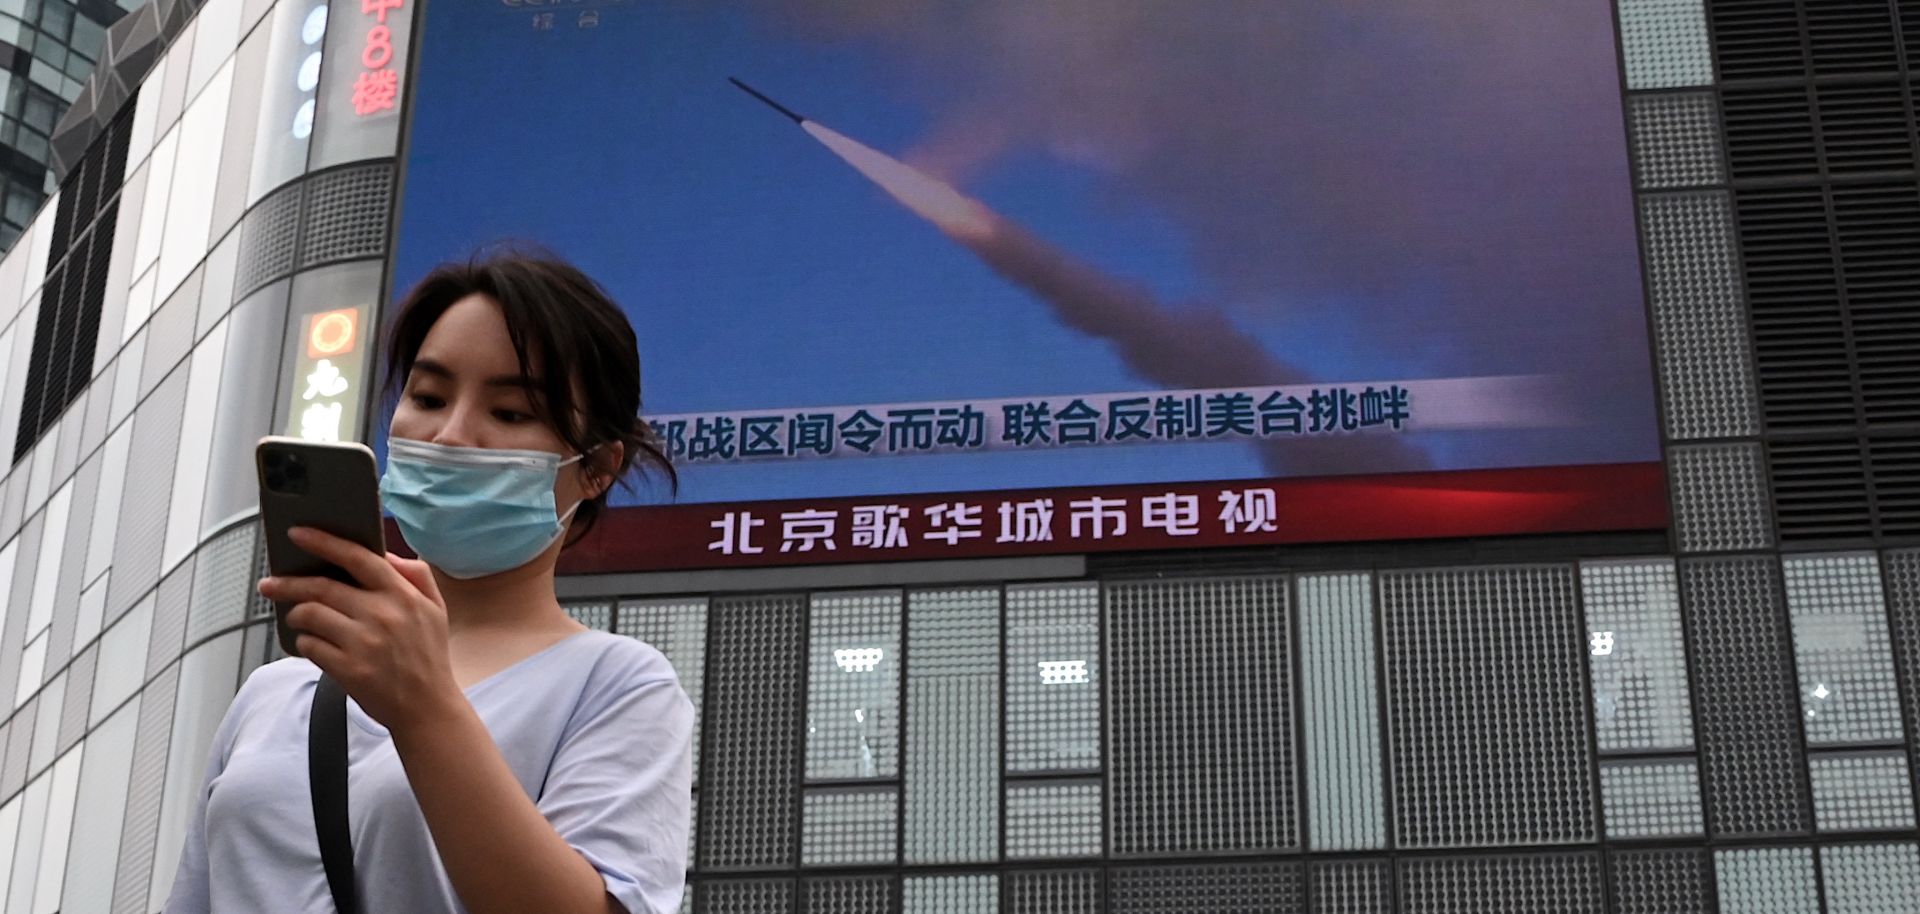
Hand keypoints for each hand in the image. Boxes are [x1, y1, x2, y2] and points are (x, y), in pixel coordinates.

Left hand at [258, 527, 460, 730]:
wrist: (427, 708)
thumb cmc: (428, 655)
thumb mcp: (435, 608)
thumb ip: (415, 574)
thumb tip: (383, 553)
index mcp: (402, 595)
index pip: (358, 557)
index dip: (324, 542)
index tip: (297, 533)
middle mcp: (382, 615)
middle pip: (321, 587)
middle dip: (288, 583)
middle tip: (270, 584)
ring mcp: (364, 643)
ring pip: (310, 615)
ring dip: (297, 615)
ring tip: (298, 618)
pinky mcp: (349, 669)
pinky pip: (310, 646)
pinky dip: (305, 642)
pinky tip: (314, 643)